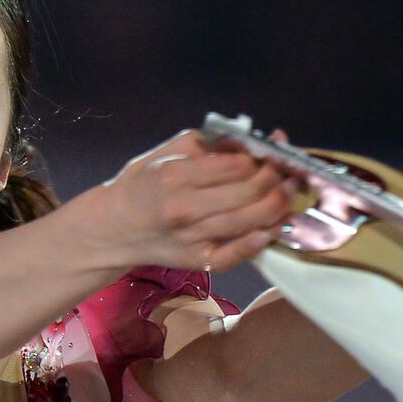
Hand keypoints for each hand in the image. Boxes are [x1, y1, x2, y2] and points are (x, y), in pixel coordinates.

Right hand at [90, 128, 299, 272]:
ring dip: (280, 205)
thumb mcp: (166, 152)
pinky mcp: (198, 262)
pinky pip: (235, 255)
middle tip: (287, 171)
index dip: (261, 157)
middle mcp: (185, 208)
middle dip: (277, 178)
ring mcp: (193, 238)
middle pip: (250, 192)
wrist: (113, 228)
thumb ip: (206, 143)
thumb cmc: (142, 184)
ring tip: (289, 192)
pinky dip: (258, 243)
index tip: (269, 153)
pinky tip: (272, 229)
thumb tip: (250, 139)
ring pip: (250, 221)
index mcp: (176, 175)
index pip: (237, 165)